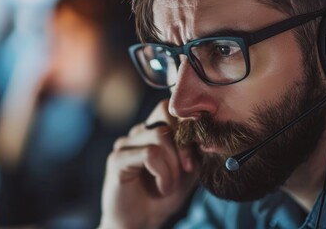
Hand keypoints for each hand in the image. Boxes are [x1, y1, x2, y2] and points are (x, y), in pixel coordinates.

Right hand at [99, 100, 197, 228]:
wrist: (141, 222)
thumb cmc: (163, 197)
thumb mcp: (188, 172)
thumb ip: (196, 150)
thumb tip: (208, 136)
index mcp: (154, 131)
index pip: (172, 108)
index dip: (190, 126)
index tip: (200, 152)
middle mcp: (138, 132)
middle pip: (166, 114)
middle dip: (184, 143)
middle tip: (188, 169)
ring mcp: (126, 143)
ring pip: (160, 136)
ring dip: (173, 165)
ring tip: (170, 185)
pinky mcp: (117, 159)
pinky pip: (149, 154)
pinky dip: (163, 173)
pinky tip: (162, 188)